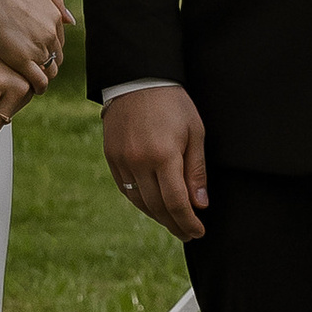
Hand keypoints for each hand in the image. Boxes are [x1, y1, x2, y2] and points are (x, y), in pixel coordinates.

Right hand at [0, 0, 66, 91]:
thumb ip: (55, 1)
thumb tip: (70, 20)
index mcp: (54, 17)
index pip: (58, 41)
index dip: (49, 49)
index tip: (40, 54)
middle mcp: (50, 33)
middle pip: (55, 57)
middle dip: (47, 63)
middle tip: (35, 69)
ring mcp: (37, 47)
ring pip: (49, 70)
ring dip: (43, 76)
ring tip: (32, 80)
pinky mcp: (22, 60)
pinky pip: (38, 80)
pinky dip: (38, 87)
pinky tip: (32, 89)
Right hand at [103, 83, 208, 241]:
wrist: (137, 78)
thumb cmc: (173, 103)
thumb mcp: (195, 133)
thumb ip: (196, 171)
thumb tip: (200, 205)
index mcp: (164, 155)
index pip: (177, 203)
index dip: (189, 222)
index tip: (199, 232)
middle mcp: (139, 162)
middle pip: (158, 208)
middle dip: (175, 225)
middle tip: (188, 233)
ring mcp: (122, 161)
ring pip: (140, 202)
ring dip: (158, 217)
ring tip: (173, 223)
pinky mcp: (111, 157)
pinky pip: (126, 190)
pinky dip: (141, 202)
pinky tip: (153, 205)